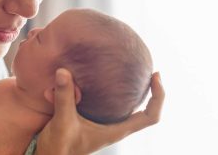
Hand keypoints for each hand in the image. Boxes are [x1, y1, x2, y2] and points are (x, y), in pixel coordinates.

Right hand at [35, 68, 164, 154]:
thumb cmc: (58, 146)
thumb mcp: (61, 121)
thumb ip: (64, 97)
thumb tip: (64, 72)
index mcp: (117, 130)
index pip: (150, 117)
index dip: (159, 97)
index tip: (155, 77)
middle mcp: (116, 126)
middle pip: (146, 111)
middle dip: (151, 91)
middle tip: (151, 72)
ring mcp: (106, 123)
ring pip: (129, 106)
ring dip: (133, 91)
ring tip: (134, 71)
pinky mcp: (95, 119)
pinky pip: (110, 102)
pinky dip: (111, 90)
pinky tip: (103, 77)